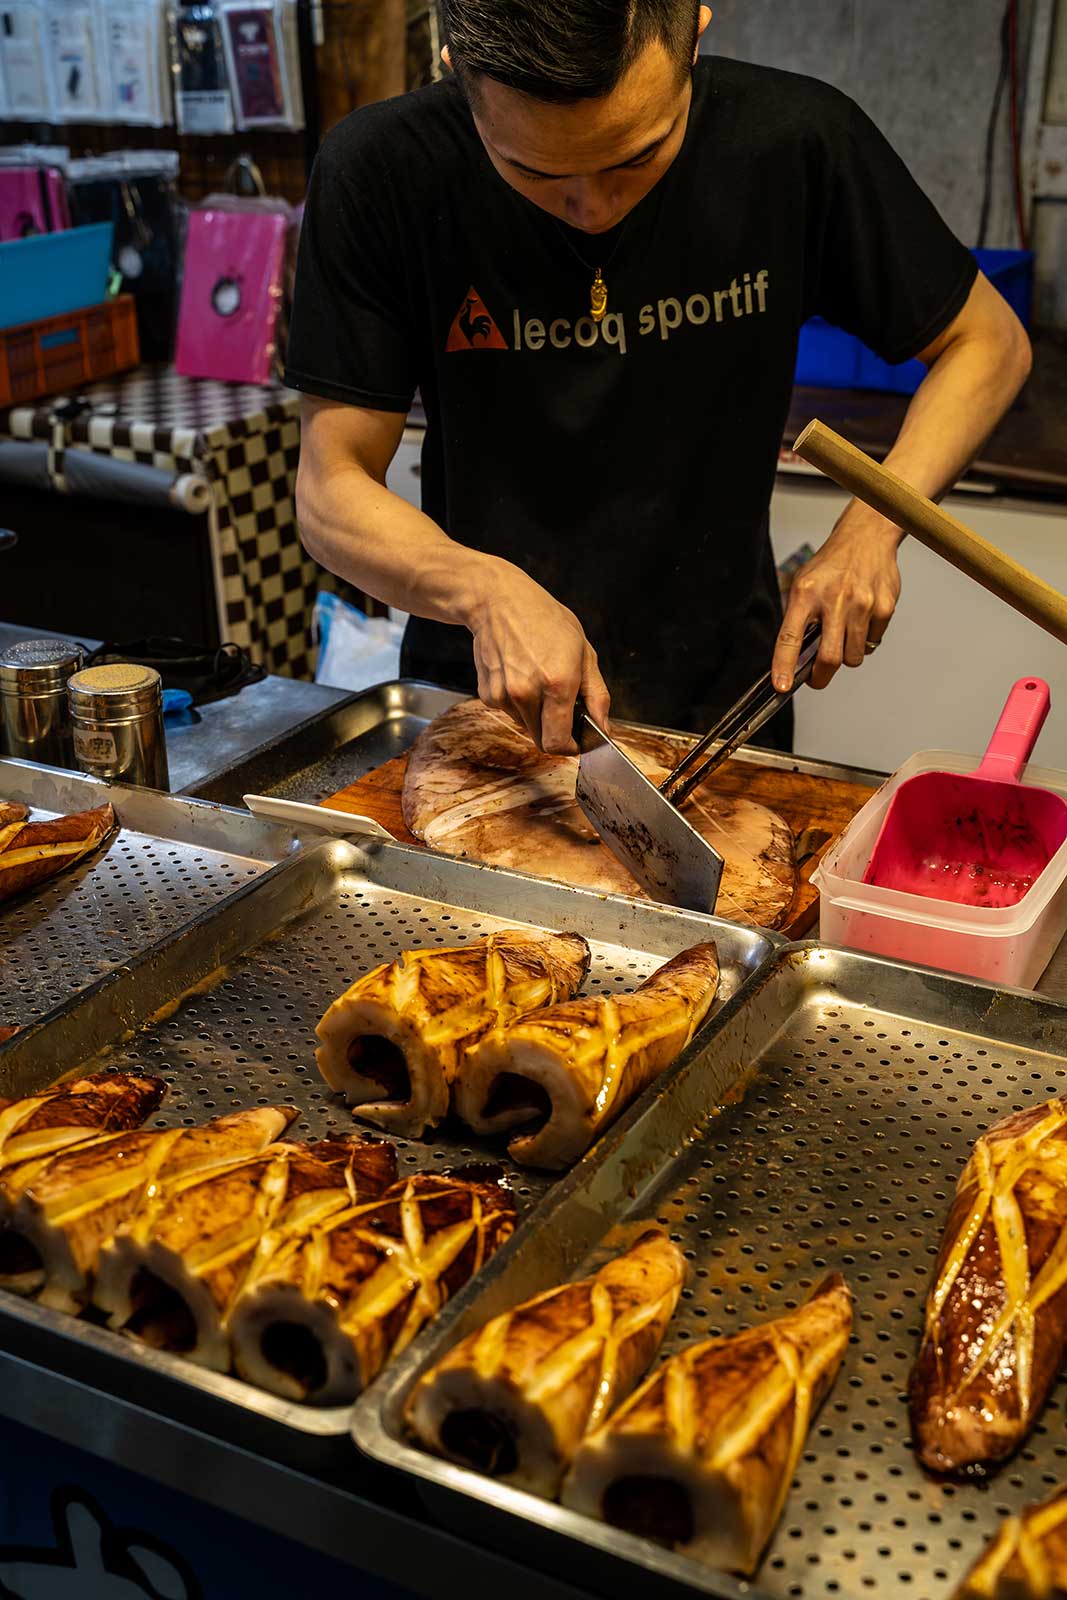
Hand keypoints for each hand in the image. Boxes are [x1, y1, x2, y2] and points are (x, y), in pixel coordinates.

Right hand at [465, 560, 610, 754]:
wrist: (499, 601)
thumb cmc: (544, 619)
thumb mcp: (584, 652)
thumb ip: (597, 695)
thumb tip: (604, 727)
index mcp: (557, 683)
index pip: (559, 743)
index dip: (571, 748)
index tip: (577, 740)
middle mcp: (527, 693)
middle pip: (542, 741)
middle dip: (556, 732)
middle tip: (561, 706)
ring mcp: (504, 695)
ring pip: (526, 727)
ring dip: (536, 715)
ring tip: (538, 679)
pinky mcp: (488, 694)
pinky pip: (510, 713)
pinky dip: (518, 703)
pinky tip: (520, 674)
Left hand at [772, 508, 901, 691]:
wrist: (866, 537)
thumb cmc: (831, 564)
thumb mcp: (803, 583)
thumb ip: (798, 618)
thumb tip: (794, 659)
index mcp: (806, 593)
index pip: (790, 637)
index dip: (784, 666)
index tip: (782, 686)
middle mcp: (835, 599)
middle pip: (829, 658)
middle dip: (821, 677)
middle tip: (816, 678)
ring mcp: (862, 604)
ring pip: (853, 657)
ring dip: (846, 656)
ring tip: (843, 635)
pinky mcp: (884, 608)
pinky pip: (873, 643)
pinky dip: (865, 640)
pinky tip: (861, 619)